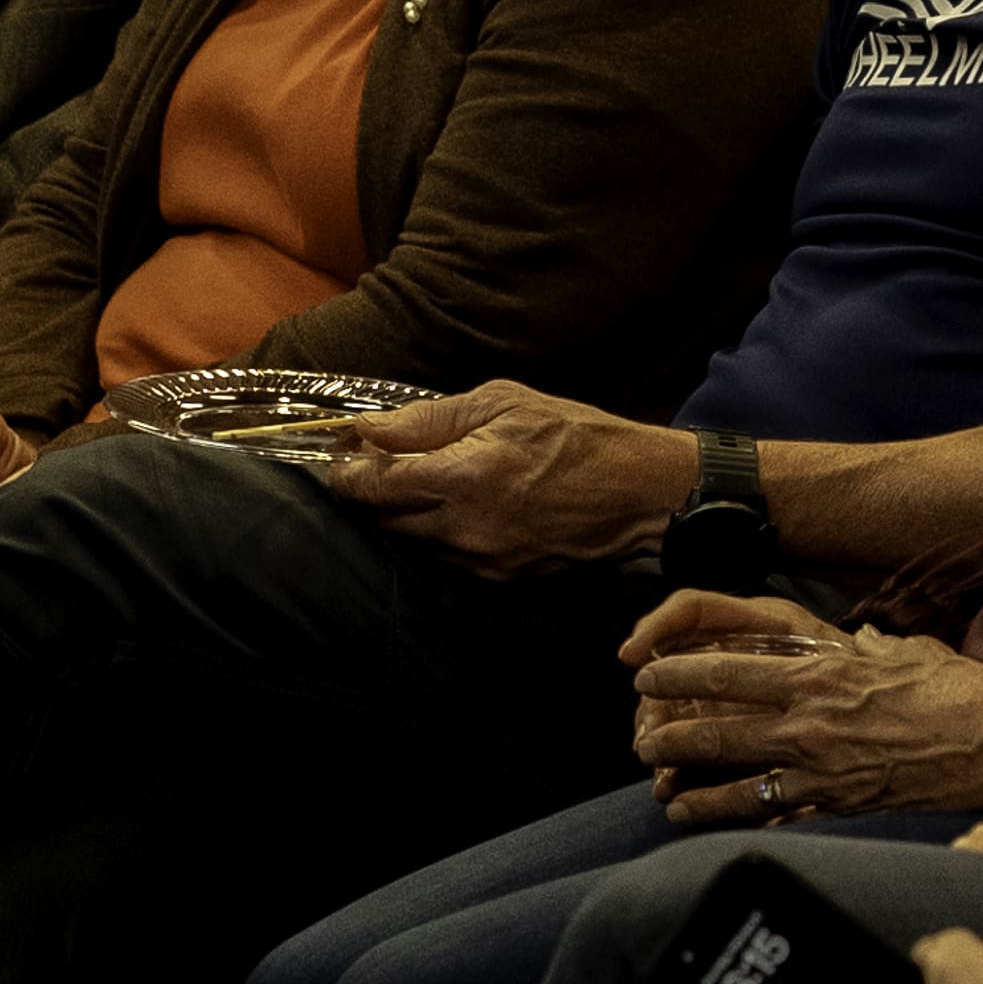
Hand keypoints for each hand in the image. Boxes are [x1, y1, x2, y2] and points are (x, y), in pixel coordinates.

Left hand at [328, 383, 691, 569]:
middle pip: (386, 520)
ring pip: (415, 543)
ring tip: (423, 481)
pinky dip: (442, 533)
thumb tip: (371, 429)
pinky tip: (459, 506)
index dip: (347, 472)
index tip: (343, 456)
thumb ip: (430, 419)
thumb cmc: (576, 436)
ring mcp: (484, 560)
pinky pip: (450, 557)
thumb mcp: (503, 404)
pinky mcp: (502, 579)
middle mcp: (466, 528)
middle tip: (374, 463)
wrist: (640, 493)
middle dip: (372, 493)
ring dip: (407, 515)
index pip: (374, 486)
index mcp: (464, 477)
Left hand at [628, 611, 982, 828]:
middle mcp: (810, 726)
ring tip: (659, 787)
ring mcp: (821, 773)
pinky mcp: (838, 806)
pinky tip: (706, 820)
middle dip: (668, 733)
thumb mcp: (902, 653)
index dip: (678, 672)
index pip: (728, 672)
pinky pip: (772, 814)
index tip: (647, 670)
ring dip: (689, 785)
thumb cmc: (956, 692)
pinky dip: (732, 816)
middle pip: (718, 731)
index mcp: (820, 676)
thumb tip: (859, 642)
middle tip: (638, 734)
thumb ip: (866, 650)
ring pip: (734, 782)